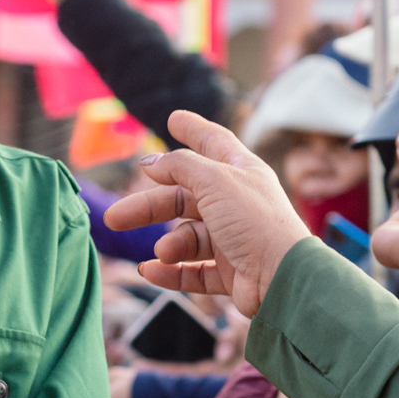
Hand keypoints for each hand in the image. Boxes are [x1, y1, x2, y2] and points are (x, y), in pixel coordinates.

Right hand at [104, 110, 310, 317]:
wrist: (283, 279)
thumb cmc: (255, 222)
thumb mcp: (215, 181)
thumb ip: (180, 166)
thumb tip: (152, 161)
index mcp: (241, 172)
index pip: (214, 143)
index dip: (194, 129)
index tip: (174, 118)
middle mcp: (237, 203)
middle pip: (184, 197)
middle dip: (149, 206)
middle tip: (115, 217)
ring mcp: (234, 239)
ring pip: (187, 237)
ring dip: (169, 245)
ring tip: (162, 252)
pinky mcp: (231, 273)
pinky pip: (194, 270)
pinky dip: (172, 272)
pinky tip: (151, 271)